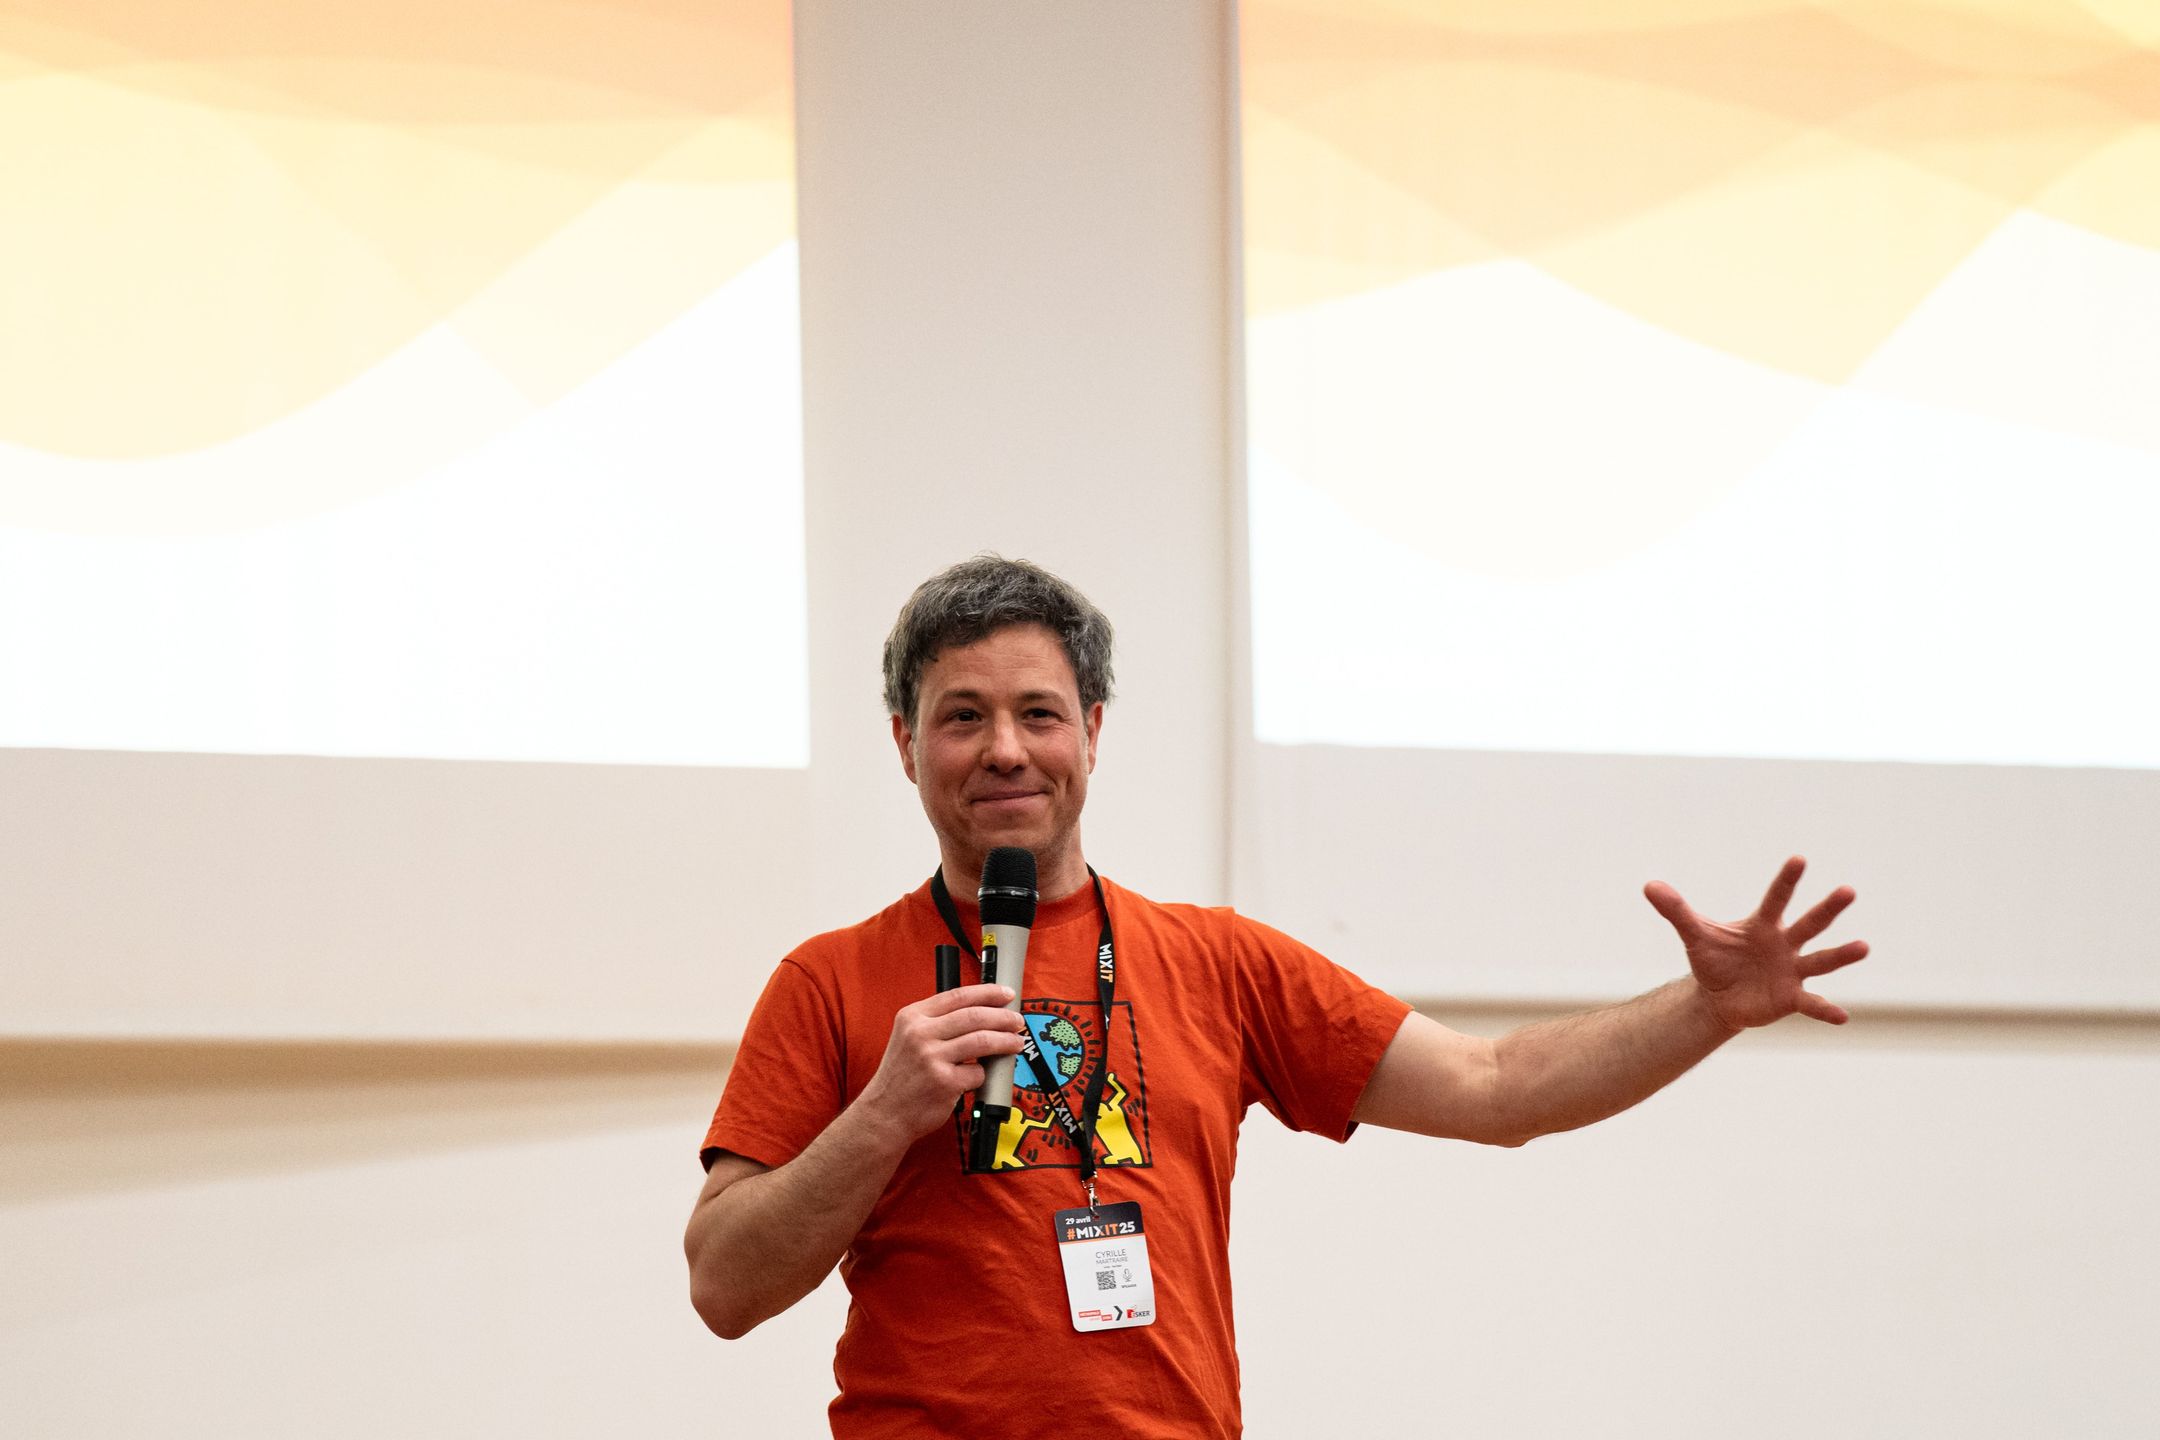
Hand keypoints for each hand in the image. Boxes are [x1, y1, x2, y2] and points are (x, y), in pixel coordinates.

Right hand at [858, 983, 1025, 1139]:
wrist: (884, 1113)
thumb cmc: (901, 1076)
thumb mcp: (908, 1037)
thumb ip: (938, 1022)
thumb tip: (983, 1011)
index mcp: (912, 1017)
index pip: (958, 995)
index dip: (988, 992)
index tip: (1006, 994)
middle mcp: (920, 1034)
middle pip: (975, 1016)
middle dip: (1003, 1017)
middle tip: (1017, 1021)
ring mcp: (932, 1058)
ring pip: (983, 1041)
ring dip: (1006, 1041)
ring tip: (1016, 1043)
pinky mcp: (945, 1082)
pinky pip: (978, 1072)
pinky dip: (983, 1074)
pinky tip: (978, 1076)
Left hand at [1644, 857, 1868, 1029]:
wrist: (1719, 998)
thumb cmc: (1715, 959)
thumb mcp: (1695, 934)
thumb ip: (1676, 910)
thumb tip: (1649, 885)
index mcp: (1763, 925)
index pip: (1776, 898)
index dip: (1786, 880)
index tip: (1799, 859)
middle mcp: (1785, 944)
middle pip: (1810, 923)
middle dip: (1828, 908)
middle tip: (1848, 890)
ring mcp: (1792, 971)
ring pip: (1820, 960)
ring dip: (1841, 955)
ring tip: (1863, 946)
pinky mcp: (1791, 998)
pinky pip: (1811, 1003)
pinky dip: (1826, 1009)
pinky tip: (1842, 1016)